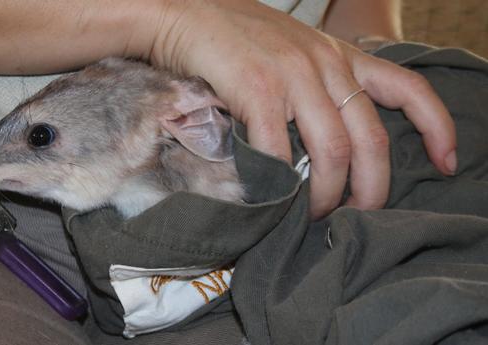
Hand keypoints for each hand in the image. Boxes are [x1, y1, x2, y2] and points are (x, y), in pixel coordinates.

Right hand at [149, 0, 455, 218]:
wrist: (186, 12)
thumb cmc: (236, 36)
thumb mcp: (293, 51)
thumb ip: (317, 86)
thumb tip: (326, 147)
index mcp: (340, 56)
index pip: (407, 88)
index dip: (437, 128)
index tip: (446, 162)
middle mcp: (326, 65)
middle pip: (371, 140)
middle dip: (371, 190)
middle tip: (357, 216)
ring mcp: (293, 76)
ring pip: (333, 152)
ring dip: (326, 195)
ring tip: (313, 215)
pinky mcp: (257, 90)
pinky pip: (279, 151)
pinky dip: (279, 183)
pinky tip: (272, 196)